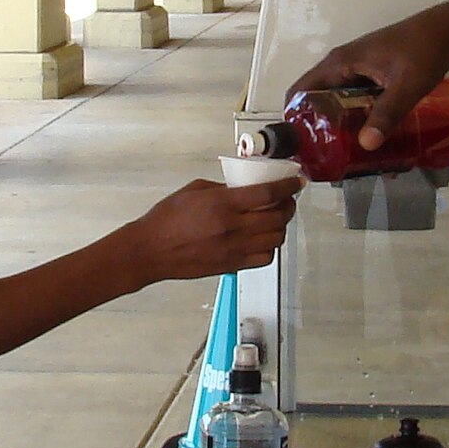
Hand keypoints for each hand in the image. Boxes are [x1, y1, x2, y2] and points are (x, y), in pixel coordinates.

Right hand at [121, 178, 296, 285]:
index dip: (288, 187)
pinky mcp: (232, 265)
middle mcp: (233, 227)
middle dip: (289, 206)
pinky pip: (265, 258)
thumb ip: (225, 189)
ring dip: (281, 226)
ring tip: (276, 219)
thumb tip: (247, 188)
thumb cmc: (166, 219)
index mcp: (223, 204)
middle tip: (287, 199)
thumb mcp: (195, 189)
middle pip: (278, 217)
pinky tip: (263, 239)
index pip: (269, 193)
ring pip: (276, 239)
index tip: (297, 182)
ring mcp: (234, 249)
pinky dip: (270, 247)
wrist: (151, 250)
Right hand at [289, 10, 448, 151]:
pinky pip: (357, 101)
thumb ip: (387, 113)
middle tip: (329, 161)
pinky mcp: (373, 76)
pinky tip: (373, 139)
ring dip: (342, 127)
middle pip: (318, 101)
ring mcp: (358, 70)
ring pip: (339, 103)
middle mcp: (342, 66)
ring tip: (349, 158)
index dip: (295, 118)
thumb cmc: (424, 51)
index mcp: (339, 63)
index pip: (300, 91)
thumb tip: (366, 145)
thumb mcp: (406, 85)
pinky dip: (359, 118)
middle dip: (321, 130)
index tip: (302, 148)